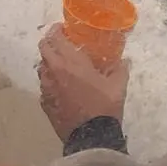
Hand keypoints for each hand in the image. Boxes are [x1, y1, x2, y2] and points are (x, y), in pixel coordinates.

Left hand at [36, 24, 126, 142]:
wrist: (91, 136)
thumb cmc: (104, 106)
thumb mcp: (118, 85)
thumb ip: (120, 69)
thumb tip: (124, 59)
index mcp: (70, 62)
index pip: (54, 37)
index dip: (56, 30)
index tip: (63, 29)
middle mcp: (53, 71)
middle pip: (43, 49)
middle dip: (50, 43)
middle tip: (62, 44)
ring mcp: (46, 88)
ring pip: (41, 67)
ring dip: (49, 62)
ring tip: (62, 66)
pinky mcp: (44, 103)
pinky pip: (44, 86)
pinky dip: (50, 82)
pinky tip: (61, 87)